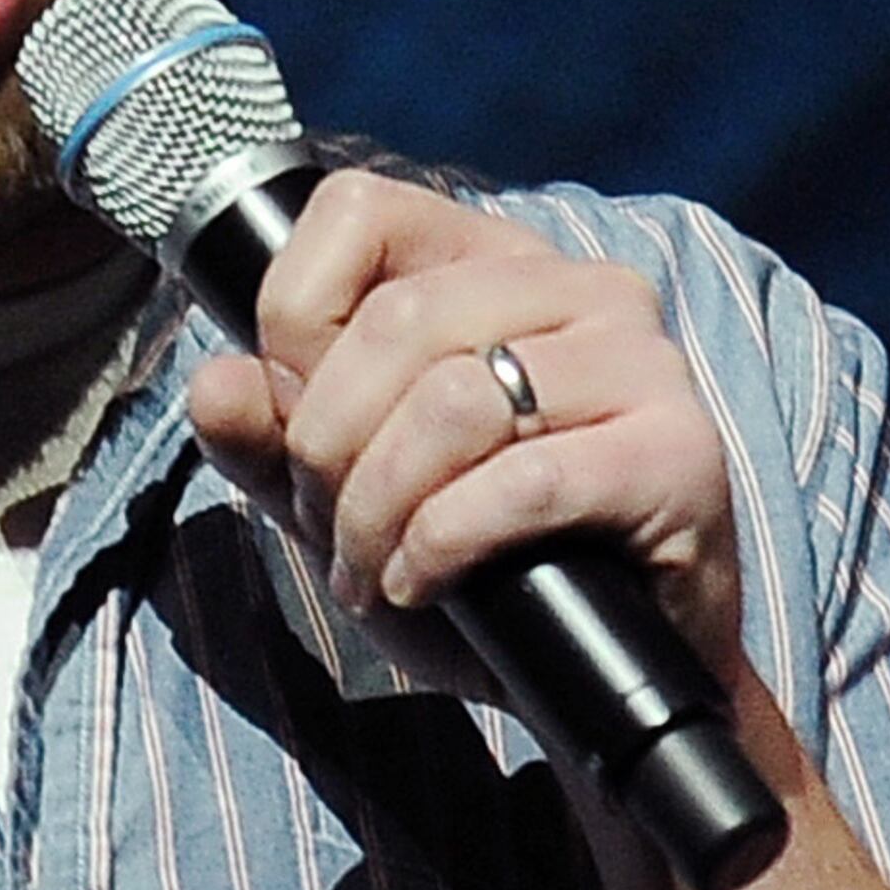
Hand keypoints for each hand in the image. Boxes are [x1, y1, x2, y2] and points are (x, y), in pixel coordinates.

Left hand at [180, 176, 751, 699]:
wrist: (601, 676)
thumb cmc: (483, 570)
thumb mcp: (354, 502)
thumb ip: (276, 441)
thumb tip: (211, 385)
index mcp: (496, 264)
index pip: (358, 212)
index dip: (293, 322)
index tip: (296, 428)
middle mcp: (581, 288)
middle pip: (395, 321)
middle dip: (328, 446)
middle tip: (332, 531)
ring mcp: (641, 363)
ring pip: (453, 400)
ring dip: (380, 508)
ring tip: (377, 571)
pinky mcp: (678, 455)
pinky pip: (522, 481)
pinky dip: (443, 544)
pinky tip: (426, 585)